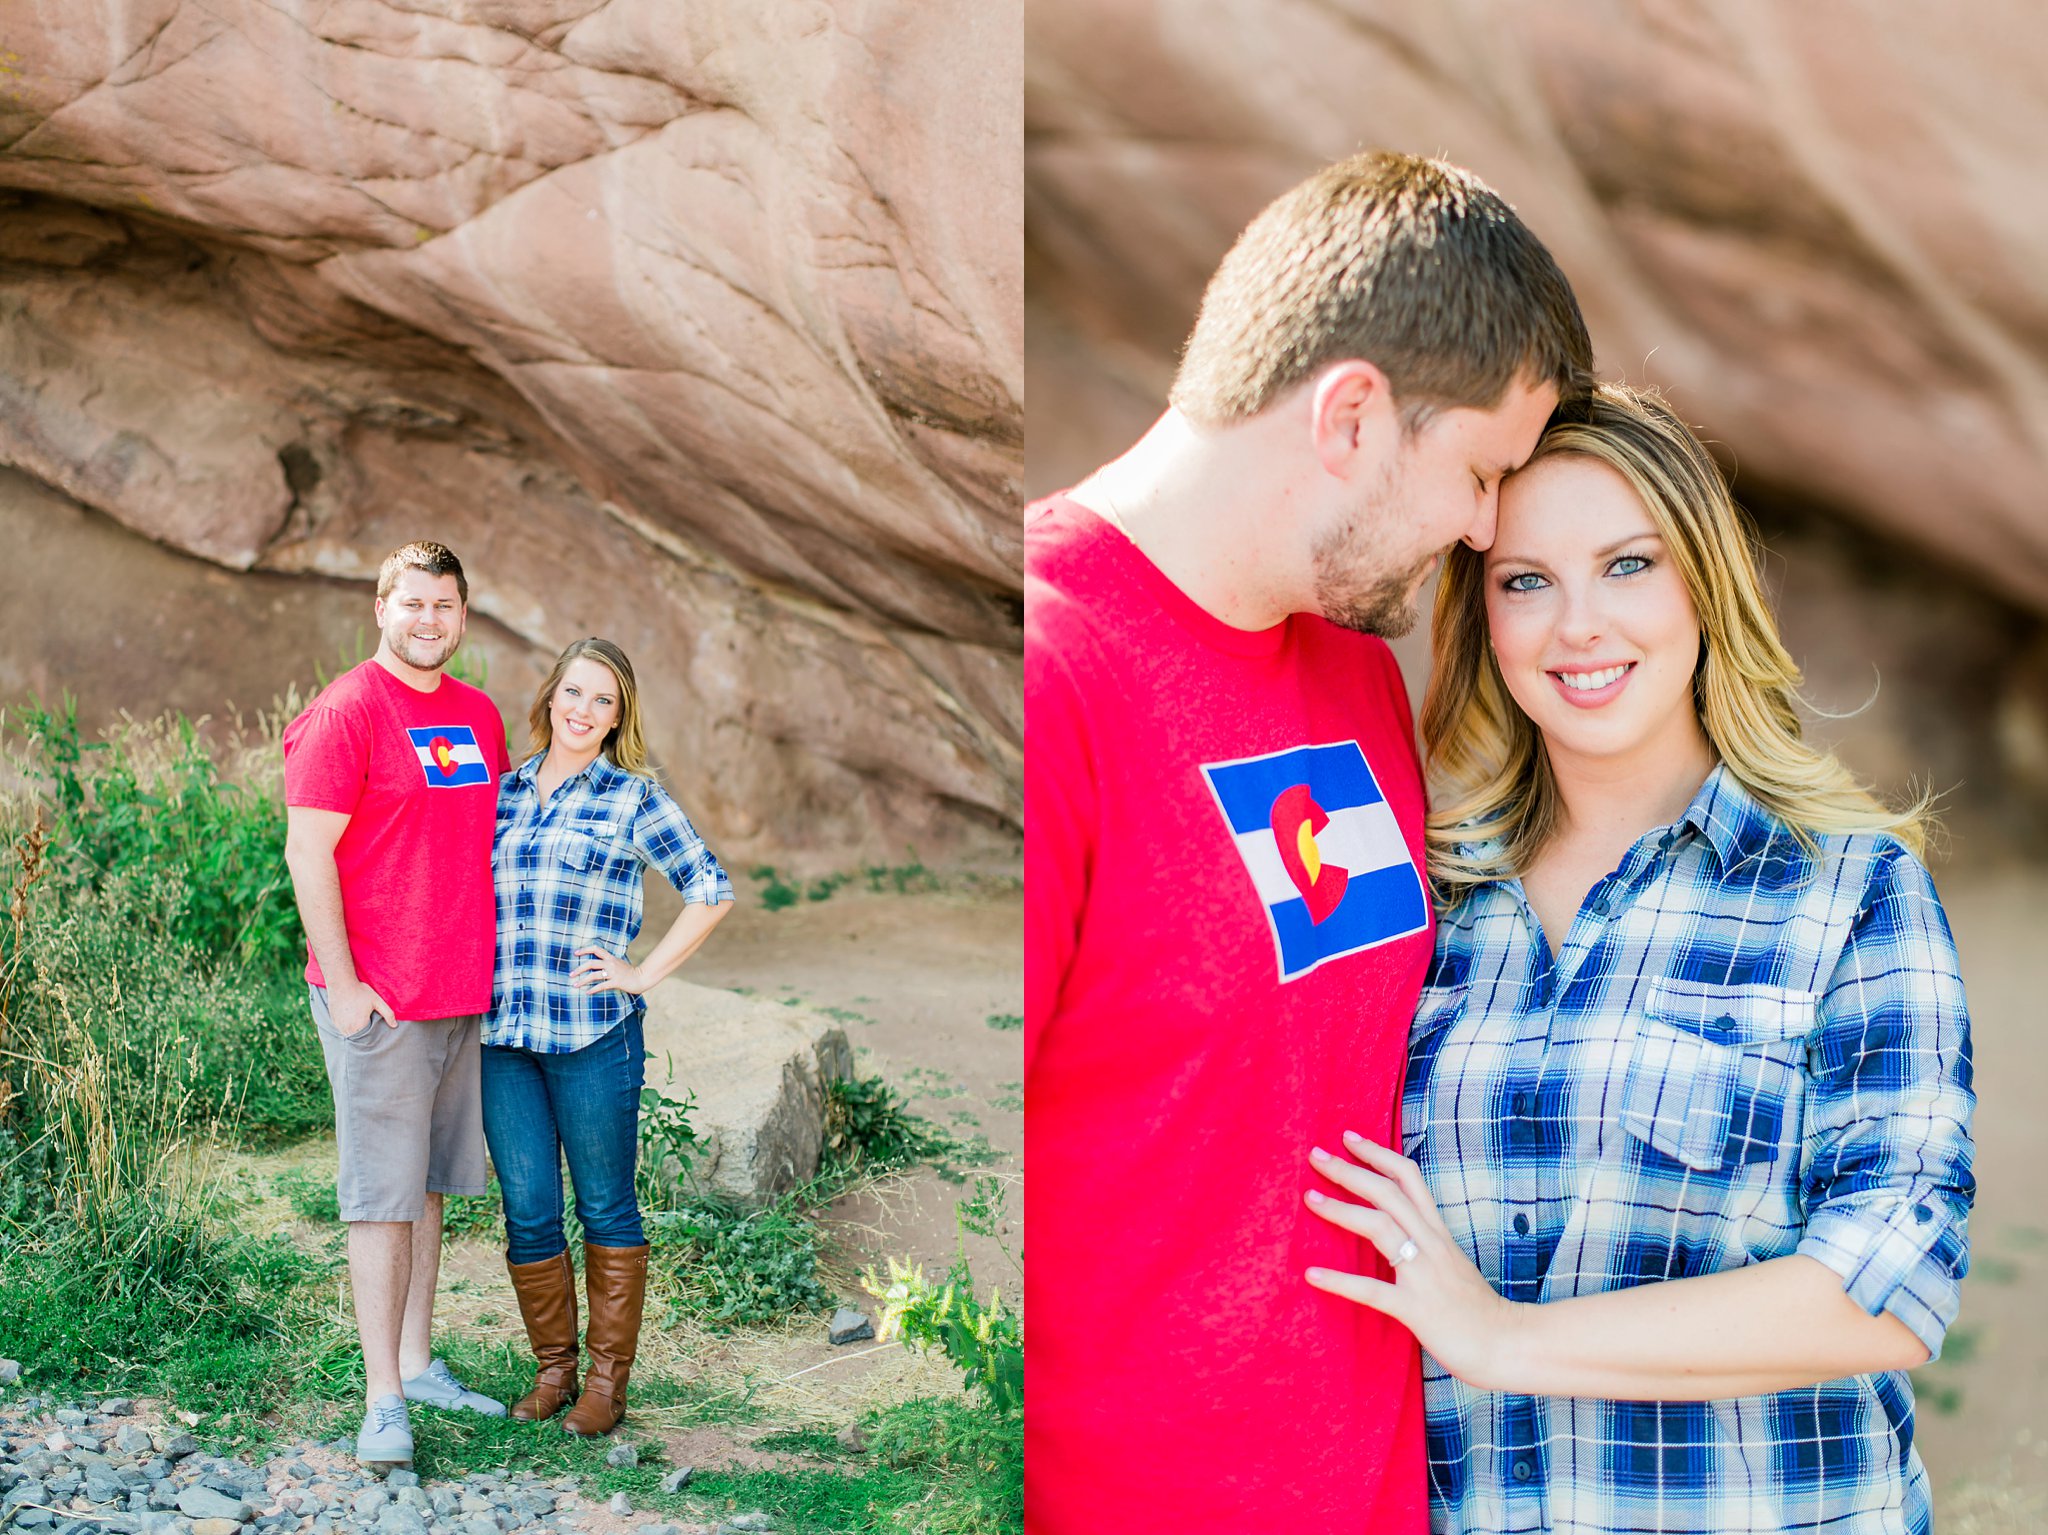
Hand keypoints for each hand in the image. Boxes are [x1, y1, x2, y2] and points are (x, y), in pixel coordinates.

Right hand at [332, 980, 397, 1038]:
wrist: (341, 983)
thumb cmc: (360, 991)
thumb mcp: (377, 1001)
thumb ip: (388, 1014)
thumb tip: (395, 1025)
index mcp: (359, 1026)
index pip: (367, 1037)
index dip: (371, 1032)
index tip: (372, 1023)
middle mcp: (347, 1029)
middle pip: (357, 1036)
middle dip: (362, 1031)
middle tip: (365, 1018)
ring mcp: (338, 1025)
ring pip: (348, 1032)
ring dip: (353, 1028)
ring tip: (357, 1017)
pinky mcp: (333, 1020)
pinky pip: (341, 1027)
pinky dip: (346, 1024)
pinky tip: (350, 1015)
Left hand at [571, 946, 646, 994]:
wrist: (641, 978)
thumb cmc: (629, 972)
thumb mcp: (618, 963)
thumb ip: (608, 962)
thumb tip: (596, 964)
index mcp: (610, 957)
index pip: (596, 949)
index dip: (585, 949)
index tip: (575, 953)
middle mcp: (611, 963)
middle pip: (591, 963)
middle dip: (579, 969)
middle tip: (570, 974)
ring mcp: (613, 973)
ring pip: (594, 975)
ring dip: (582, 980)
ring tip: (575, 985)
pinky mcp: (616, 982)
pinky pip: (602, 985)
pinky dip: (593, 989)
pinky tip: (587, 992)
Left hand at [1305, 1131, 1521, 1389]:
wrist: (1509, 1345)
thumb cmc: (1477, 1310)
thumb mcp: (1452, 1264)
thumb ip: (1426, 1245)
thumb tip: (1395, 1231)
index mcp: (1438, 1233)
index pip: (1409, 1178)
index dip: (1378, 1153)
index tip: (1348, 1137)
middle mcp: (1431, 1245)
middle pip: (1388, 1193)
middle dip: (1349, 1171)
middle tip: (1316, 1155)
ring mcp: (1424, 1275)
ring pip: (1380, 1228)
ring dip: (1341, 1210)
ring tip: (1309, 1199)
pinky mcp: (1416, 1309)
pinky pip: (1373, 1290)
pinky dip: (1340, 1281)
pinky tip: (1312, 1274)